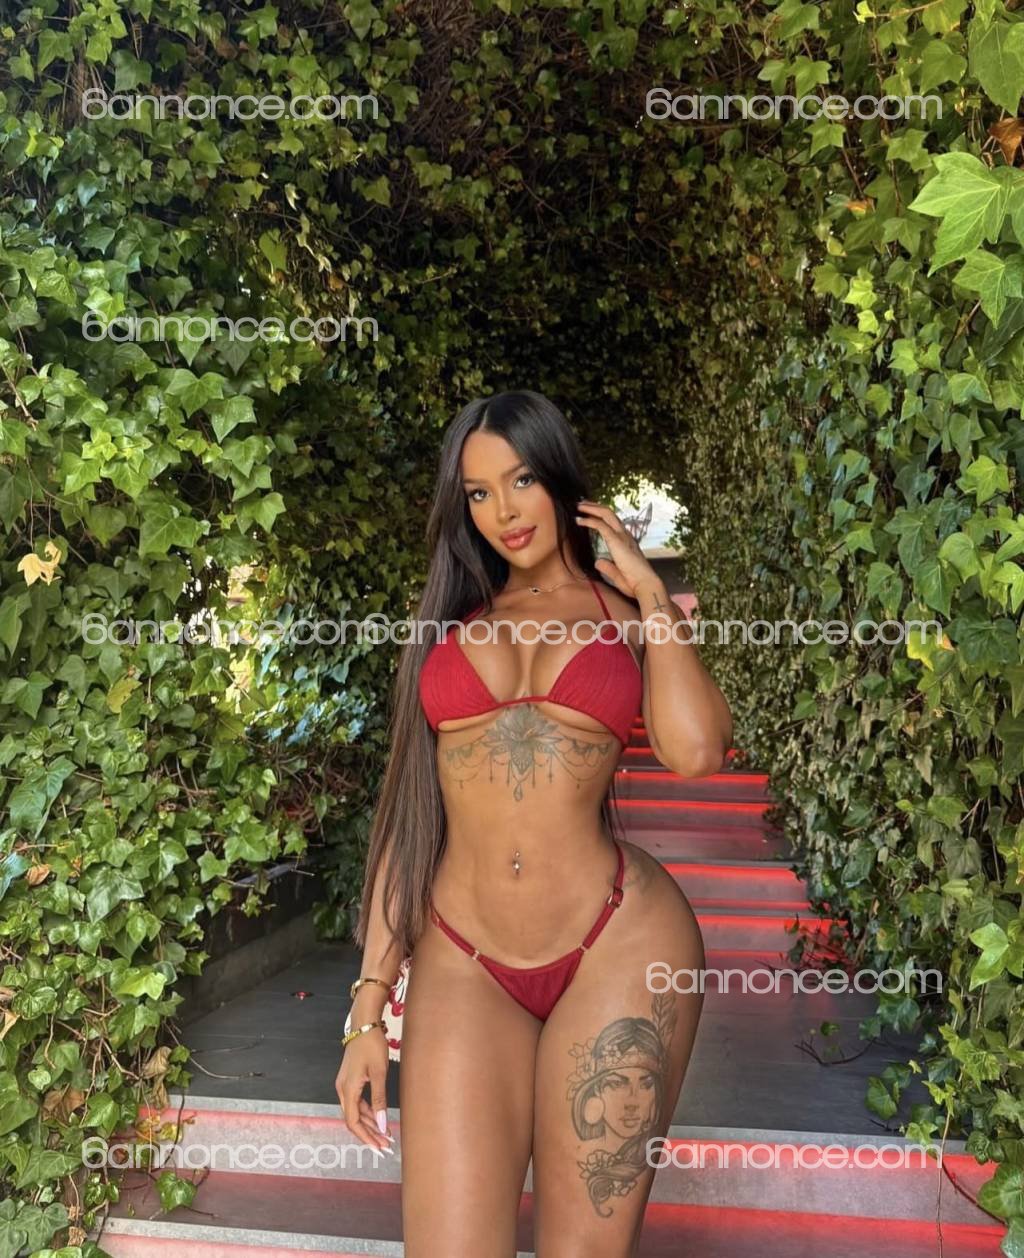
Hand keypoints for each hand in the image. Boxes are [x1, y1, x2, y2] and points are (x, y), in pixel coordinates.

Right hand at [336, 1028, 394, 1154]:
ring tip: (385, 1135)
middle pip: (354, 1119)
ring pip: (356, 1111)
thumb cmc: (372, 1045)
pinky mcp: (350, 1080)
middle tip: (386, 1146)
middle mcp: (342, 1089)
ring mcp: (345, 1085)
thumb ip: (380, 1099)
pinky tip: (379, 1118)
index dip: (365, 1138)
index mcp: (347, 1089)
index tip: (378, 1148)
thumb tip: (382, 1124)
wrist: (364, 1024)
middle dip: (369, 1134)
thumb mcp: (379, 1073)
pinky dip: (368, 1112)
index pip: (353, 1122)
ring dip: (370, 1124)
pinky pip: (358, 1102)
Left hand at [575, 500, 660, 598]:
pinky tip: (578, 520)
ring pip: (606, 514)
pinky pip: (601, 525)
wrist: (645, 585)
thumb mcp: (617, 574)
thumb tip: (598, 561)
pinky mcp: (617, 541)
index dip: (600, 515)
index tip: (587, 513)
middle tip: (581, 504)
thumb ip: (607, 566)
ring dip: (591, 509)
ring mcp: (622, 537)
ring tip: (578, 506)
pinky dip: (588, 520)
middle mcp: (625, 536)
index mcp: (626, 542)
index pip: (613, 522)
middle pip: (609, 513)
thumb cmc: (635, 583)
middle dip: (594, 506)